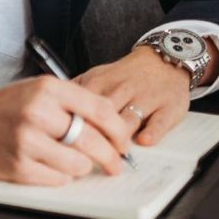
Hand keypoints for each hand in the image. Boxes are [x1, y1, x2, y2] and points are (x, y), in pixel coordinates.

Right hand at [0, 77, 137, 183]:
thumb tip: (115, 129)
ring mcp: (26, 141)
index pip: (100, 110)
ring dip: (84, 166)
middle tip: (117, 164)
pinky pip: (58, 179)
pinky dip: (63, 176)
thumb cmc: (10, 106)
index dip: (119, 131)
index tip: (125, 143)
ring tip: (76, 161)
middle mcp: (38, 113)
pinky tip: (54, 166)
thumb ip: (76, 103)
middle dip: (111, 157)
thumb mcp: (42, 91)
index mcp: (49, 90)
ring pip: (78, 164)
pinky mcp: (18, 166)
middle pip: (93, 141)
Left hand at [76, 40, 218, 145]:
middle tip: (88, 158)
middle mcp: (123, 89)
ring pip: (129, 121)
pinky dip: (151, 133)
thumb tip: (49, 109)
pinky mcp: (168, 107)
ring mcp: (147, 98)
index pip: (81, 105)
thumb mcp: (98, 76)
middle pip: (103, 117)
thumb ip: (75, 92)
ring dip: (119, 140)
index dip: (72, 126)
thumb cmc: (126, 76)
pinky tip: (143, 142)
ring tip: (112, 158)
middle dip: (94, 139)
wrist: (164, 60)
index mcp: (101, 82)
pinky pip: (160, 122)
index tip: (64, 143)